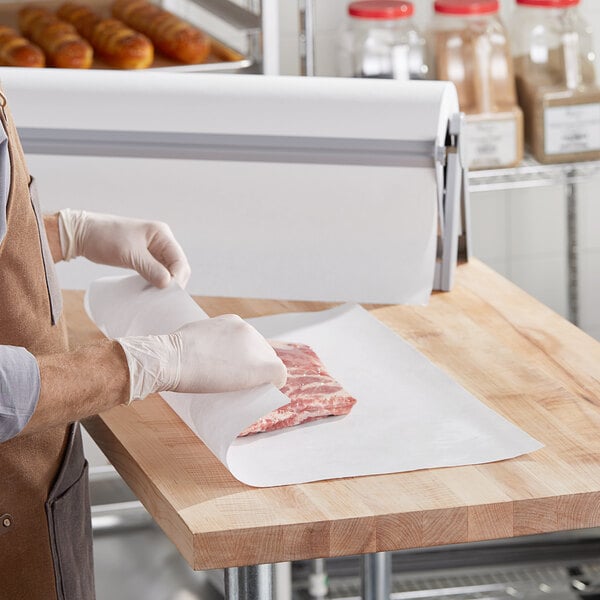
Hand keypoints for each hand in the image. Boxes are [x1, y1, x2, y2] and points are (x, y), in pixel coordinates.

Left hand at [58, 209, 190, 288]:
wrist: (82, 233)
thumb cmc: (105, 237)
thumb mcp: (129, 254)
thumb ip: (150, 268)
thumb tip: (167, 284)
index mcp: (162, 235)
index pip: (179, 260)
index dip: (177, 278)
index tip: (167, 293)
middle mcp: (161, 241)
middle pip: (177, 266)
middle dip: (172, 282)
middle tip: (163, 298)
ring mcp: (153, 250)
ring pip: (168, 271)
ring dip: (164, 283)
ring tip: (156, 296)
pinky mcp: (144, 257)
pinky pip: (156, 272)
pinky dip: (155, 281)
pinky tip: (150, 290)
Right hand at [117, 315, 286, 400]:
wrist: (172, 359)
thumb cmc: (171, 354)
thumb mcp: (193, 338)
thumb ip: (206, 344)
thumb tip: (204, 357)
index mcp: (233, 322)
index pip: (248, 343)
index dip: (245, 358)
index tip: (236, 371)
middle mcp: (248, 330)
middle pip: (262, 352)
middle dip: (253, 367)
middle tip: (240, 384)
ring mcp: (255, 347)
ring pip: (270, 363)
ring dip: (262, 377)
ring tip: (249, 390)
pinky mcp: (261, 365)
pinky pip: (279, 374)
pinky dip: (275, 384)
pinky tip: (266, 392)